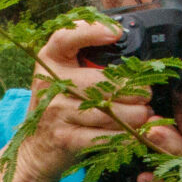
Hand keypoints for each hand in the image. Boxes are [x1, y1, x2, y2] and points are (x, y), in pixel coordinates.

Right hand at [18, 21, 181, 181]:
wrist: (35, 151)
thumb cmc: (58, 109)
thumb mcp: (62, 77)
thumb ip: (86, 59)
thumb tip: (126, 46)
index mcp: (50, 60)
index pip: (66, 37)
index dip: (91, 31)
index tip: (117, 33)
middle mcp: (50, 84)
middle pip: (102, 81)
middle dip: (133, 89)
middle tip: (146, 94)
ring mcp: (56, 112)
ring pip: (108, 111)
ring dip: (134, 115)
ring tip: (144, 114)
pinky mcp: (66, 138)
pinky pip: (105, 136)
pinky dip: (124, 137)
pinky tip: (133, 135)